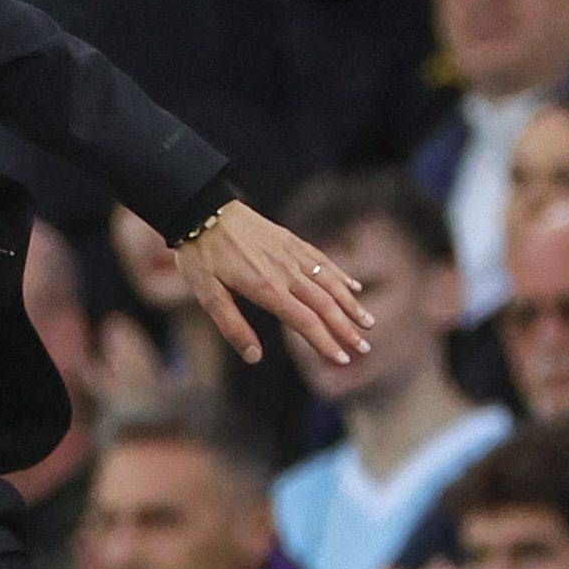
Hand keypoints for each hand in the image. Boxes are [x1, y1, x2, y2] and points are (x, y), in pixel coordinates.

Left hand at [173, 200, 373, 366]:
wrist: (202, 209)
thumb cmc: (200, 256)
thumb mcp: (207, 295)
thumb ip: (232, 327)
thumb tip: (255, 358)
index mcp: (266, 288)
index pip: (305, 322)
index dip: (325, 343)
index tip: (341, 359)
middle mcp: (286, 271)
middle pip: (325, 305)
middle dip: (346, 329)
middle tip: (364, 349)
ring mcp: (291, 254)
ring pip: (330, 283)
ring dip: (351, 305)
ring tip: (368, 323)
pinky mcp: (290, 240)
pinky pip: (322, 260)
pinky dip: (340, 276)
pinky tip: (352, 287)